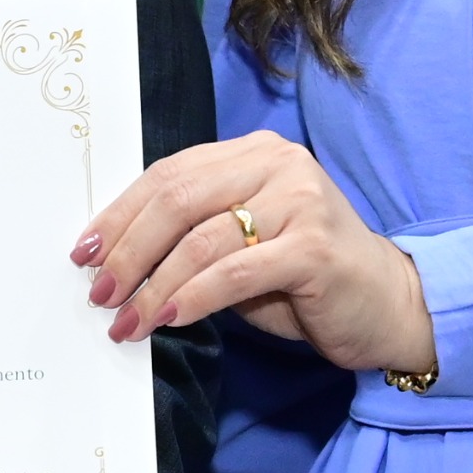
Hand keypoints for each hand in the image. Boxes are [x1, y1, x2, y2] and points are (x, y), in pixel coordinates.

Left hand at [74, 129, 433, 375]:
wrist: (389, 305)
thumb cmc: (306, 278)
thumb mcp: (242, 244)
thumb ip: (191, 234)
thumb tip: (114, 258)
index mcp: (253, 153)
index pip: (168, 174)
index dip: (120, 214)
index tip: (84, 251)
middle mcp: (277, 165)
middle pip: (176, 200)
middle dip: (127, 250)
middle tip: (100, 290)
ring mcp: (300, 202)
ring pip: (200, 239)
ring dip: (153, 286)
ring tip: (125, 320)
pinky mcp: (314, 247)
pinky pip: (233, 272)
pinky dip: (192, 298)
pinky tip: (167, 320)